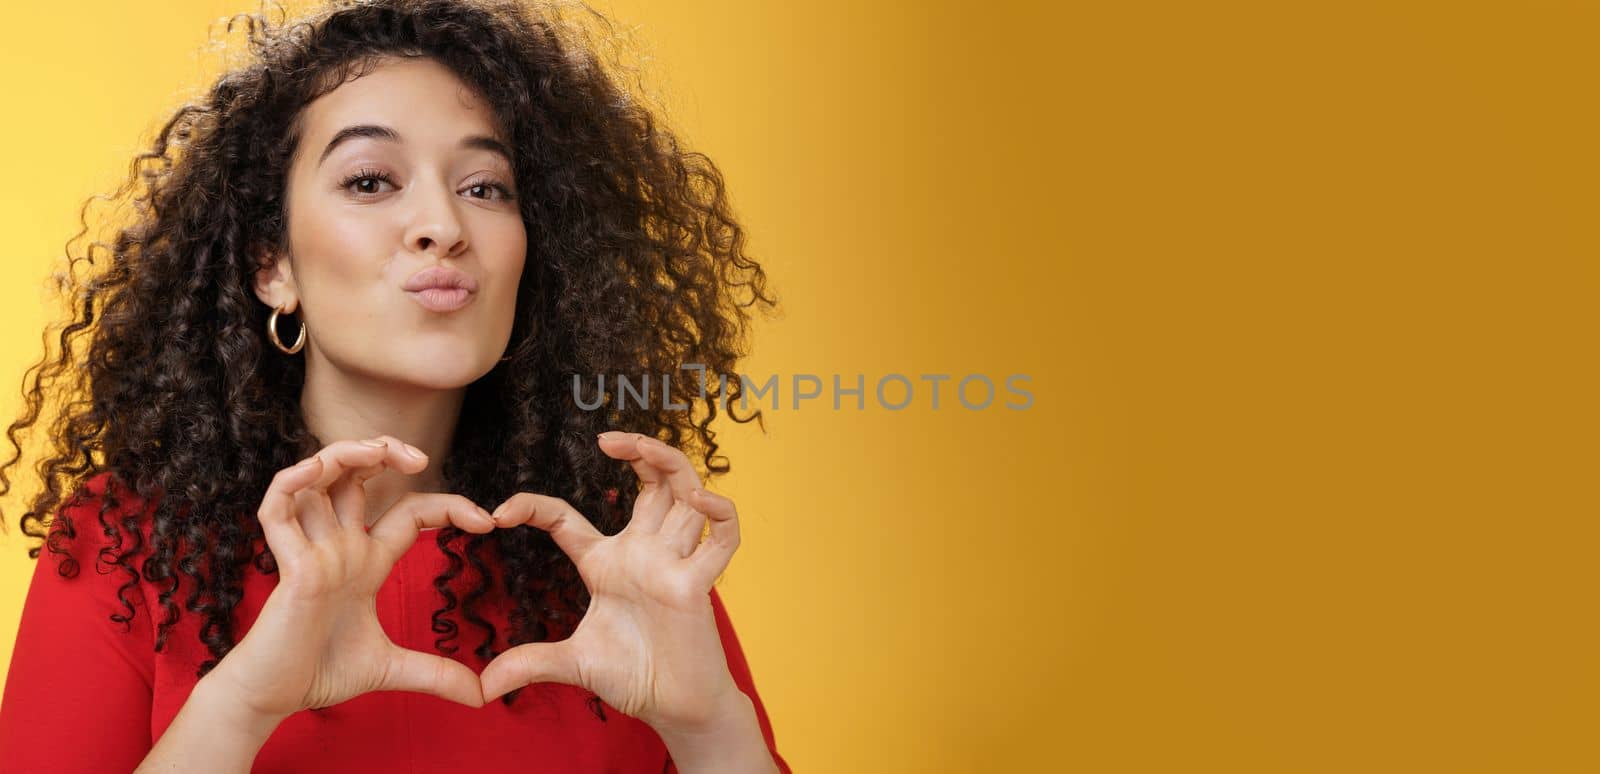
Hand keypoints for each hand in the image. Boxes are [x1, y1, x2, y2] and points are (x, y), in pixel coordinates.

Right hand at [207, 436, 498, 720]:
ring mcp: (311, 550)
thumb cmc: (319, 673)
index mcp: (366, 560)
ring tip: (379, 450)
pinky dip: (293, 482)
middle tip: (422, 458)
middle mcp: (339, 545)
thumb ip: (435, 674)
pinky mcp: (287, 565)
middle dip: (386, 452)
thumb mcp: (391, 669)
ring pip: (317, 477)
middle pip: (357, 475)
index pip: (410, 512)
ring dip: (345, 454)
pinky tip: (318, 470)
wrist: (273, 700)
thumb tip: (481, 695)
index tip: (487, 522)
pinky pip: (277, 507)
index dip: (447, 506)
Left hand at [479, 431, 746, 734]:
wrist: (675, 707)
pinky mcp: (699, 584)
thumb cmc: (633, 676)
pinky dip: (719, 513)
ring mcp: (675, 563)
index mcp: (607, 563)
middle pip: (652, 482)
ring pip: (686, 494)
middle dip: (637, 451)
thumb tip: (483, 688)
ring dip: (670, 464)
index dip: (534, 506)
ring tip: (643, 449)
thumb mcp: (572, 663)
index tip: (500, 514)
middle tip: (607, 439)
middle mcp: (644, 552)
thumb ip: (530, 663)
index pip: (567, 518)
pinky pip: (722, 538)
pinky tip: (700, 500)